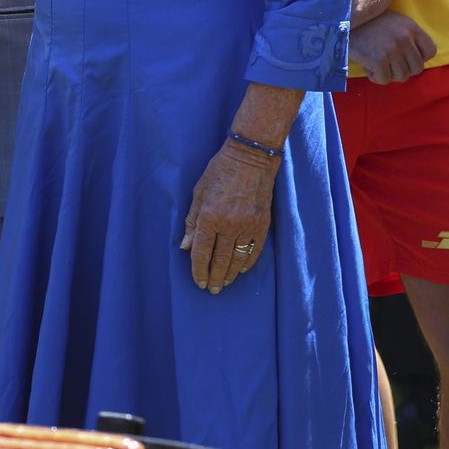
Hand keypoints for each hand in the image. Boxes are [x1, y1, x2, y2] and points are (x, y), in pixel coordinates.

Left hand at [180, 138, 278, 293]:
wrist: (251, 158)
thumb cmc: (220, 171)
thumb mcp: (198, 192)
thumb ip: (192, 221)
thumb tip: (186, 246)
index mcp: (209, 216)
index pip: (202, 252)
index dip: (198, 270)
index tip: (198, 282)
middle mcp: (228, 224)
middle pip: (220, 260)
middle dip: (214, 277)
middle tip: (211, 289)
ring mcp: (248, 226)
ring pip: (237, 259)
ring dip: (229, 274)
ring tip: (223, 283)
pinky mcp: (262, 225)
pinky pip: (253, 251)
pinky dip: (246, 263)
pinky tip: (240, 270)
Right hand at [349, 11, 435, 83]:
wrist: (340, 20)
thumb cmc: (365, 23)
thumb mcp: (393, 22)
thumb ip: (406, 36)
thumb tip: (412, 59)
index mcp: (410, 27)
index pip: (430, 51)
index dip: (418, 58)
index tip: (405, 57)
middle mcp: (404, 38)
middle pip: (417, 68)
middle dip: (402, 69)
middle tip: (388, 64)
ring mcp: (392, 49)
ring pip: (401, 77)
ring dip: (388, 74)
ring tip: (376, 64)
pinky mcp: (378, 60)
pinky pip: (384, 80)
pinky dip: (375, 77)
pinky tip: (367, 66)